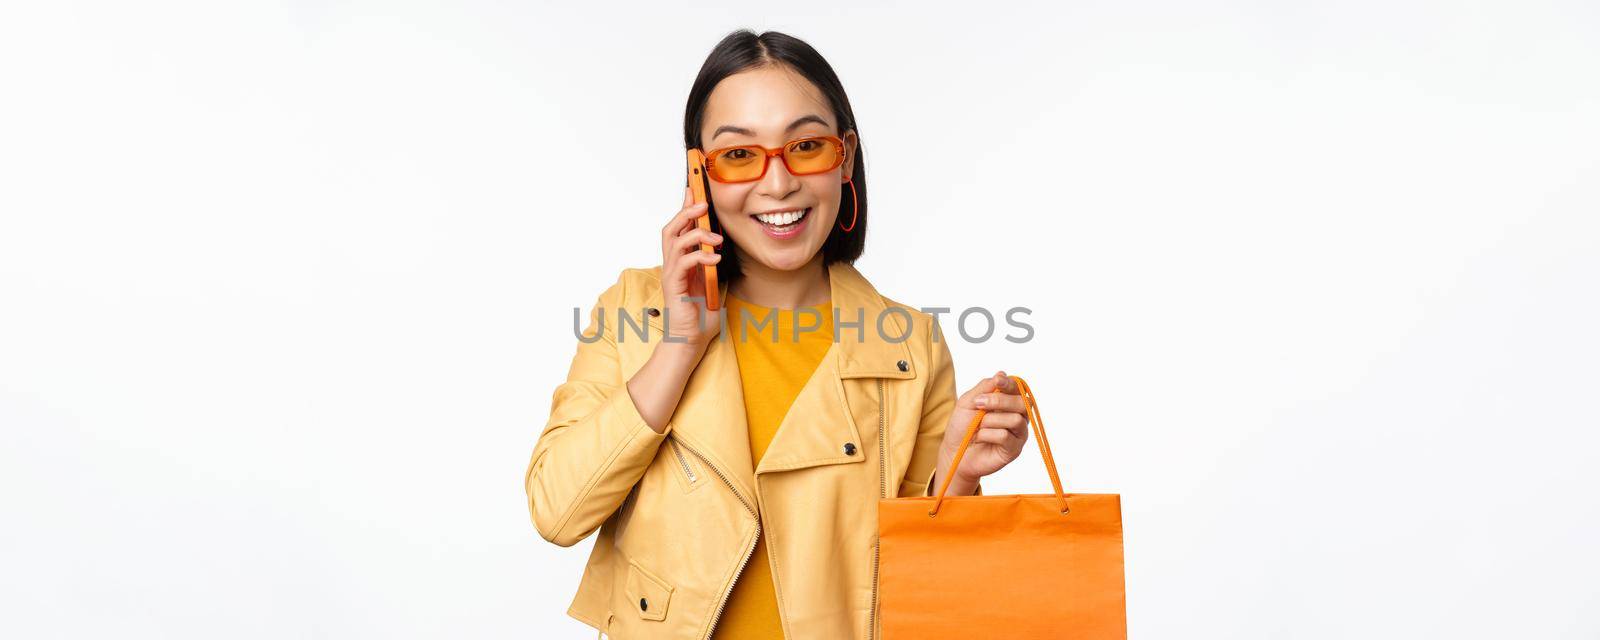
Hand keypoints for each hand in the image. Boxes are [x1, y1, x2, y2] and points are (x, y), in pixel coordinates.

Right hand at [659, 186, 723, 347]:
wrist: (690, 340)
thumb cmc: (701, 315)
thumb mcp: (713, 283)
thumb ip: (714, 264)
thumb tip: (724, 247)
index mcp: (681, 261)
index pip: (680, 229)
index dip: (685, 208)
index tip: (693, 189)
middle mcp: (672, 264)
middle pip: (671, 228)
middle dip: (686, 212)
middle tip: (703, 204)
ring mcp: (670, 274)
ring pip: (674, 241)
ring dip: (696, 233)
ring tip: (716, 238)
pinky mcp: (673, 285)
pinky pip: (683, 262)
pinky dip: (700, 256)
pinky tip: (715, 258)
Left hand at [934, 371, 1030, 494]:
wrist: (954, 451)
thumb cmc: (962, 426)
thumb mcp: (968, 402)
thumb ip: (985, 387)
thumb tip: (1002, 374)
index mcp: (1008, 402)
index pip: (1018, 388)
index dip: (1010, 384)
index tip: (998, 382)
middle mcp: (1018, 416)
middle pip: (1022, 403)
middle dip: (1000, 401)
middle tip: (979, 404)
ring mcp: (1018, 434)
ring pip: (1015, 419)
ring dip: (990, 420)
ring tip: (978, 426)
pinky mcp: (1014, 450)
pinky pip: (1006, 436)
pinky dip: (988, 435)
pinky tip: (980, 438)